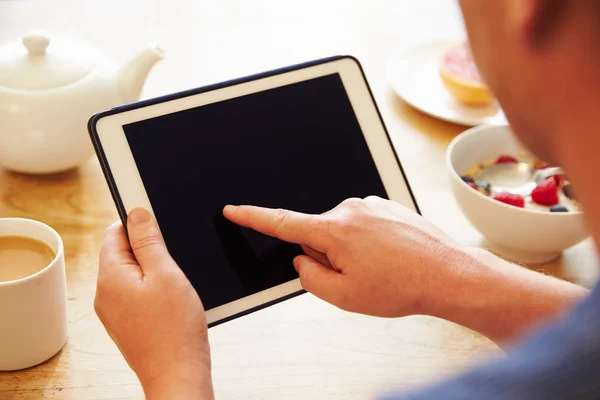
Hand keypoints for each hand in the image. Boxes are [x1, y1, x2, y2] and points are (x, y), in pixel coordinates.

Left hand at [95, 208, 213, 399]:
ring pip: (131, 275)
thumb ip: (149, 240)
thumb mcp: (166, 273)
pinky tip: (171, 303)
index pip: (114, 233)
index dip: (138, 225)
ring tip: (174, 287)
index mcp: (110, 276)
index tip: (160, 230)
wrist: (178, 374)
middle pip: (122, 254)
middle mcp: (105, 294)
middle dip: (149, 251)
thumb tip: (136, 213)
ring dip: (153, 272)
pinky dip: (153, 291)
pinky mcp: (126, 324)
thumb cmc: (175, 329)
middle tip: (173, 264)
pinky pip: (135, 295)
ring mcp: (113, 312)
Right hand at [223, 196, 477, 318]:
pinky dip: (369, 241)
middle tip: (359, 275)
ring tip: (381, 267)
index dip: (252, 217)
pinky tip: (391, 257)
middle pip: (317, 233)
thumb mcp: (345, 296)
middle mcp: (350, 208)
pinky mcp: (386, 204)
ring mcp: (370, 203)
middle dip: (328, 254)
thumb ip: (311, 277)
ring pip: (342, 229)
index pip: (282, 222)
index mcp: (334, 230)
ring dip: (351, 249)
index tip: (233, 210)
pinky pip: (363, 224)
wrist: (448, 273)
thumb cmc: (402, 287)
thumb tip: (303, 259)